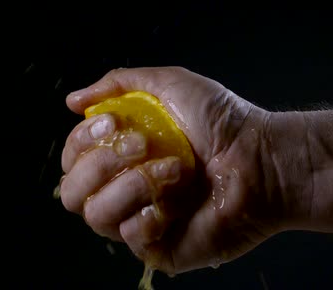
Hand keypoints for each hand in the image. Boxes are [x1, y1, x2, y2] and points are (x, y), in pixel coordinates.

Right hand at [60, 67, 281, 273]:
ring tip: (175, 169)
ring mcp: (140, 221)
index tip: (113, 123)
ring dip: (131, 185)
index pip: (73, 159)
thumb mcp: (168, 84)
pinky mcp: (161, 248)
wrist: (260, 156)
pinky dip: (149, 214)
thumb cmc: (221, 120)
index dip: (81, 142)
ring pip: (96, 216)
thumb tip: (72, 101)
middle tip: (143, 144)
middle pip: (72, 192)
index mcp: (120, 157)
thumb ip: (118, 84)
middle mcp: (123, 191)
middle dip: (102, 163)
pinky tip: (177, 200)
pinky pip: (130, 237)